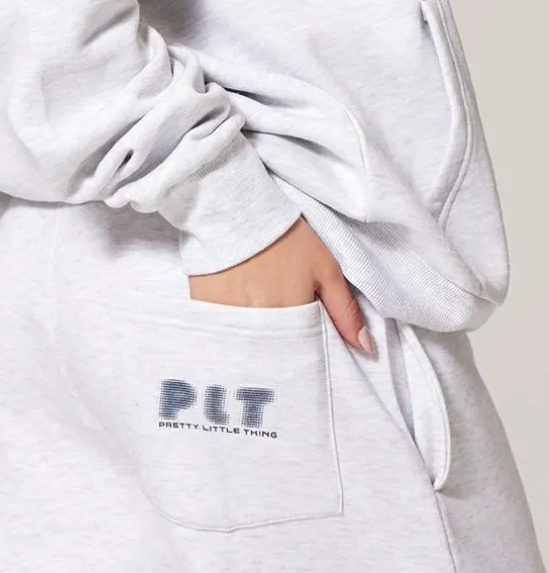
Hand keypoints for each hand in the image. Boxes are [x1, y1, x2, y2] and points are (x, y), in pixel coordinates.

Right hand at [189, 216, 373, 353]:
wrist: (235, 211)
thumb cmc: (286, 238)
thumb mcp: (325, 268)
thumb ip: (345, 311)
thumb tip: (366, 349)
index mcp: (293, 317)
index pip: (303, 359)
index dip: (307, 362)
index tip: (307, 360)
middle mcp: (262, 325)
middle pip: (274, 360)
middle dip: (281, 361)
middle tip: (284, 356)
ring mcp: (231, 321)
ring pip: (247, 354)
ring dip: (255, 354)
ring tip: (259, 339)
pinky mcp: (206, 313)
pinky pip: (221, 340)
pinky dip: (229, 340)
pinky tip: (234, 330)